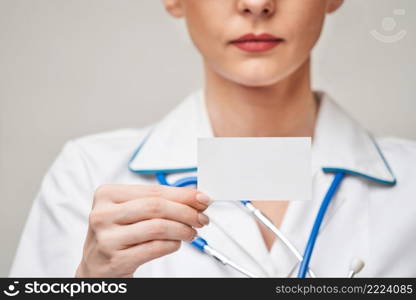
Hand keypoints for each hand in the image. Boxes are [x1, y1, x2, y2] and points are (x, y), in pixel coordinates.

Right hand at [75, 184, 209, 276]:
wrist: (95, 267)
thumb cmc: (116, 235)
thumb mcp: (131, 212)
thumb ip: (159, 202)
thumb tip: (195, 198)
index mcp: (107, 195)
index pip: (154, 191)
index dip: (183, 195)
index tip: (202, 199)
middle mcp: (103, 214)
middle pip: (157, 207)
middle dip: (186, 212)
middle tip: (201, 218)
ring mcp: (108, 238)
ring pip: (158, 227)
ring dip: (183, 229)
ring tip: (191, 232)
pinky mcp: (116, 260)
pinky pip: (155, 248)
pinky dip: (172, 245)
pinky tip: (176, 243)